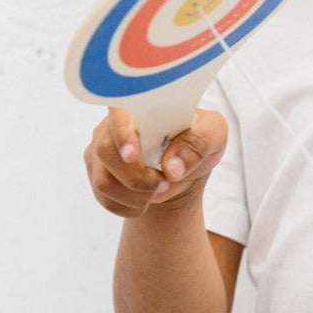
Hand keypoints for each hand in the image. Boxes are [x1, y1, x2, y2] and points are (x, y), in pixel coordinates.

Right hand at [84, 107, 227, 218]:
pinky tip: (146, 201)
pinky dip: (129, 207)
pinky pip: (104, 199)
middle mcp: (113, 124)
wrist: (184, 170)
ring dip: (136, 196)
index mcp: (141, 105)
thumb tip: (172, 168)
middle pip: (106, 151)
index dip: (121, 132)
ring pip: (103, 181)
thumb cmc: (198, 141)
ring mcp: (102, 149)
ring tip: (160, 190)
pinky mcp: (98, 173)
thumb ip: (198, 143)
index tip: (133, 155)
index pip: (117, 111)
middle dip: (138, 177)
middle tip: (164, 182)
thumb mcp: (213, 134)